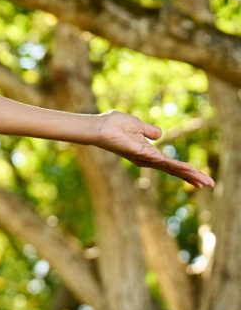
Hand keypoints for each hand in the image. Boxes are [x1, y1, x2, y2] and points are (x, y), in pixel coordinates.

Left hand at [92, 111, 214, 188]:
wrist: (100, 126)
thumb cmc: (114, 124)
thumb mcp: (137, 125)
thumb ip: (150, 131)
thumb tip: (160, 135)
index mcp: (147, 152)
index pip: (171, 164)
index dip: (185, 170)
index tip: (199, 177)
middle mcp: (147, 159)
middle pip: (174, 170)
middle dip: (192, 177)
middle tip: (209, 184)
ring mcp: (145, 158)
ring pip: (172, 168)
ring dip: (189, 174)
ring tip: (204, 181)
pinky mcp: (142, 154)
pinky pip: (163, 161)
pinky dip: (176, 166)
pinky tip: (188, 170)